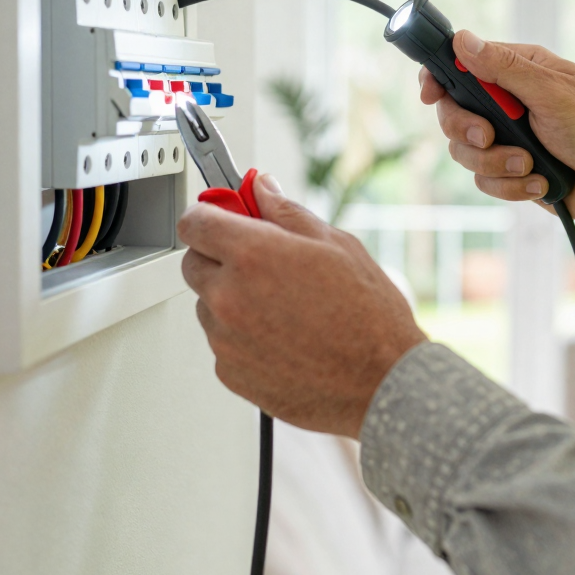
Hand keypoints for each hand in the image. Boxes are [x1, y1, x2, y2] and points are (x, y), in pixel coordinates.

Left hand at [177, 175, 426, 437]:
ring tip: (284, 308)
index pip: (195, 222)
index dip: (208, 215)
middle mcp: (229, 298)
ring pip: (208, 306)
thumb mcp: (336, 245)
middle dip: (219, 256)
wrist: (381, 383)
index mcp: (252, 256)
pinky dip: (242, 337)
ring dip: (231, 299)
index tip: (221, 216)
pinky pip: (222, 343)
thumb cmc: (368, 318)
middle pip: (193, 263)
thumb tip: (262, 191)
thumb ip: (286, 213)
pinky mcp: (230, 373)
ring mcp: (225, 340)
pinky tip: (284, 336)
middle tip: (261, 262)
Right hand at [420, 31, 574, 234]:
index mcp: (519, 71)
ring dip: (496, 164)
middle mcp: (508, 102)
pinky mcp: (511, 171)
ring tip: (530, 165)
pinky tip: (540, 183)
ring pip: (465, 152)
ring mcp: (508, 138)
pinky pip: (485, 181)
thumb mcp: (552, 93)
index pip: (462, 64)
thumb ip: (504, 69)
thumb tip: (463, 39)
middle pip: (453, 112)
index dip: (439, 78)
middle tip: (489, 136)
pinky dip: (511, 185)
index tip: (430, 94)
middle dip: (468, 130)